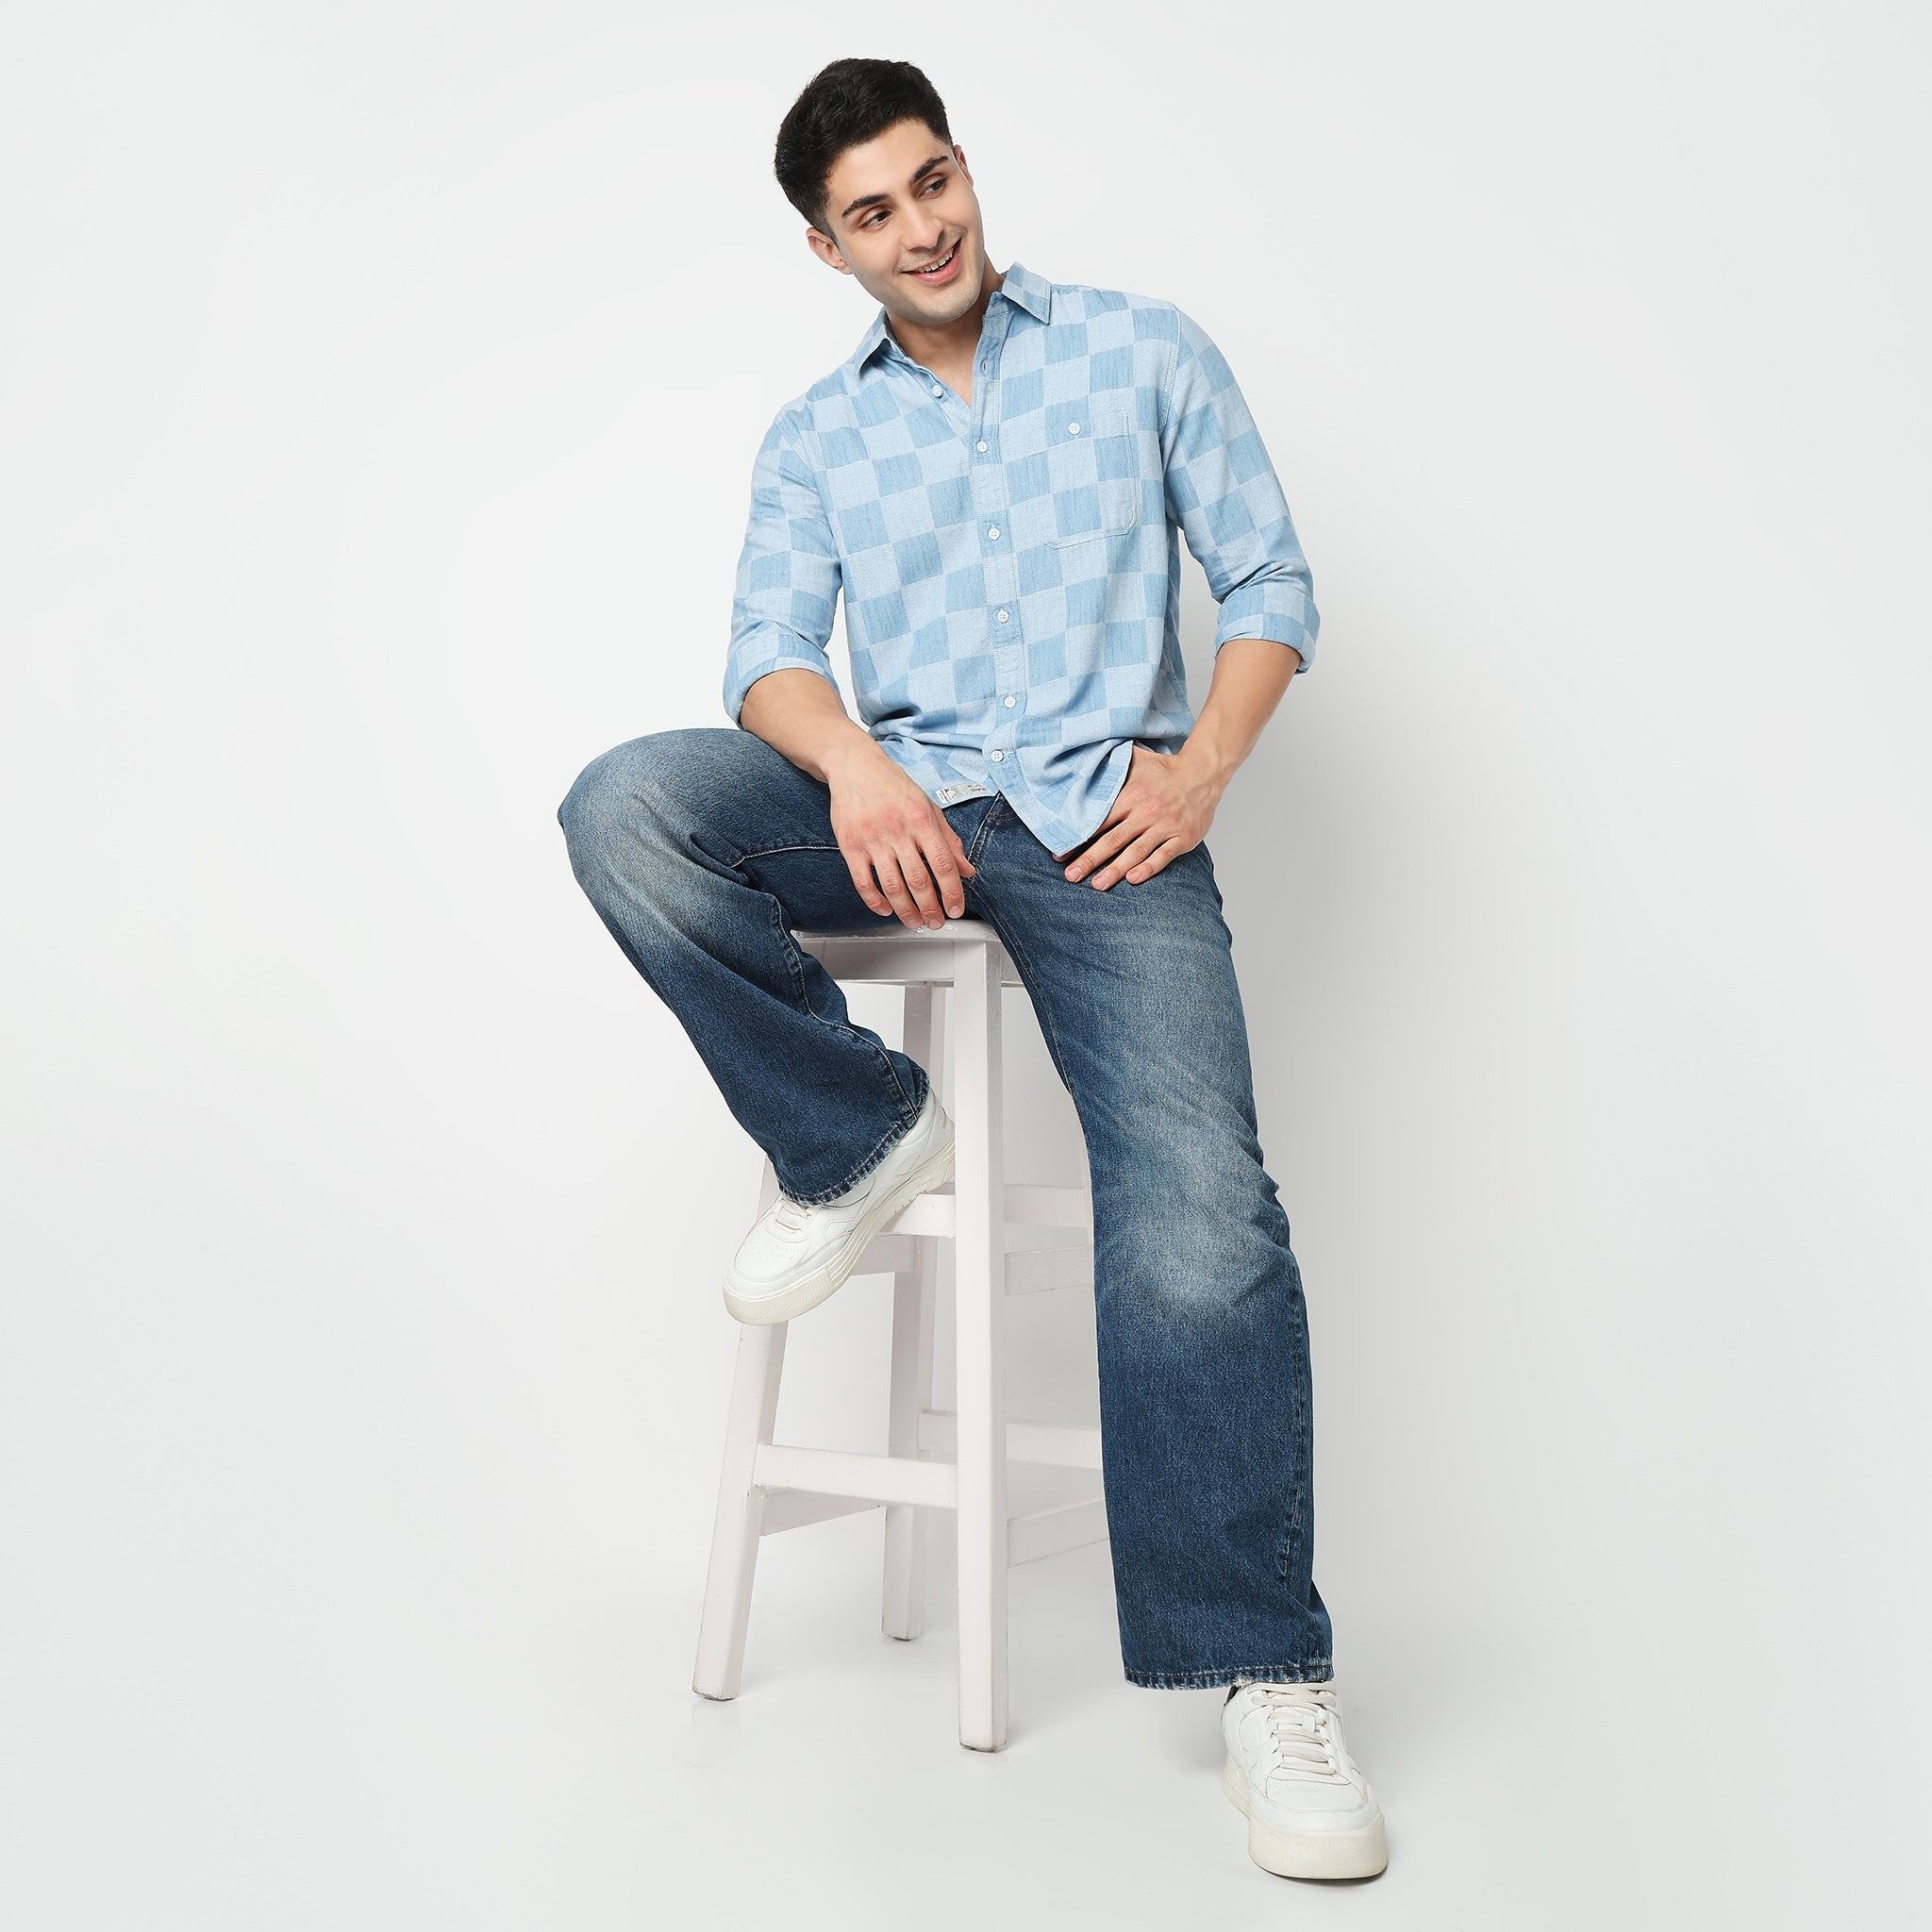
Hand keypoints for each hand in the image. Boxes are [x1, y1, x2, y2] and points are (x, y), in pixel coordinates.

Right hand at [827, 747, 976, 929]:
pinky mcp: (850, 845)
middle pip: (918, 879)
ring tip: (915, 921)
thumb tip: (967, 869)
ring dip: (906, 910)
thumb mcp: (928, 806)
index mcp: (921, 819)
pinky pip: (863, 881)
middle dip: (930, 908)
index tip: (955, 908)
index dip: (952, 891)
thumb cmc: (893, 786)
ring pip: (892, 885)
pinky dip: (875, 901)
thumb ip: (949, 839)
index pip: (943, 864)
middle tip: (936, 922)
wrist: (854, 766)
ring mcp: (872, 839)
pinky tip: (885, 909)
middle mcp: (897, 830)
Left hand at [1060, 743, 1224, 888]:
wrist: (1203, 772)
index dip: (1078, 838)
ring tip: (1098, 885)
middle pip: (1113, 840)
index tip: (1060, 854)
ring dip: (1116, 870)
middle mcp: (1147, 812)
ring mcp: (1166, 826)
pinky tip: (1133, 879)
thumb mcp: (1136, 760)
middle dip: (1090, 860)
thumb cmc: (1165, 769)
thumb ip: (1110, 765)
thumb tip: (1080, 763)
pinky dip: (1149, 868)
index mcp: (1131, 794)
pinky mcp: (1184, 837)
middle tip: (1071, 875)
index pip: (1099, 820)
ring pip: (1136, 851)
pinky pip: (1164, 856)